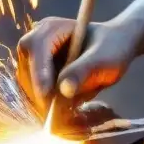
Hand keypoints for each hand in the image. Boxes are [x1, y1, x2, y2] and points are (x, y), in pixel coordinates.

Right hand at [15, 16, 136, 114]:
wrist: (117, 47)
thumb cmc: (112, 47)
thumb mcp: (103, 58)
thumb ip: (83, 71)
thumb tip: (63, 90)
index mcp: (52, 28)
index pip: (37, 51)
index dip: (39, 75)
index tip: (47, 98)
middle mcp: (38, 40)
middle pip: (26, 69)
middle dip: (38, 92)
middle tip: (54, 114)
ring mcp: (36, 57)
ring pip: (27, 83)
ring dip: (41, 99)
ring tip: (62, 112)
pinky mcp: (38, 73)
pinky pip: (34, 91)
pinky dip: (45, 102)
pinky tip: (61, 110)